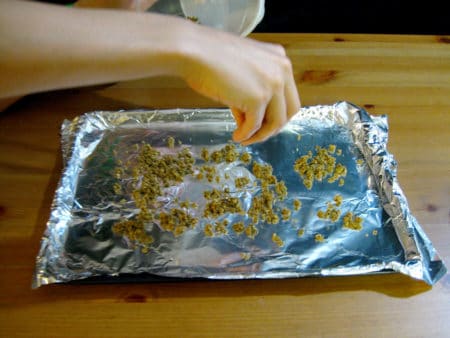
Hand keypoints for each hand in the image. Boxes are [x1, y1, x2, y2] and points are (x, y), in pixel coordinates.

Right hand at [178, 26, 300, 144]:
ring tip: (245, 138)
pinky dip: (245, 134)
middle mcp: (281, 70)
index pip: (289, 95)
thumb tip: (250, 115)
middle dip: (273, 126)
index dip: (277, 113)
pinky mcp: (258, 99)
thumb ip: (253, 88)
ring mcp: (272, 84)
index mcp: (279, 58)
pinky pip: (254, 125)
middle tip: (257, 134)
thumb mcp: (242, 69)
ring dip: (260, 135)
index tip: (264, 122)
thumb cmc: (209, 56)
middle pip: (289, 110)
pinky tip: (236, 136)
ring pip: (275, 122)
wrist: (194, 51)